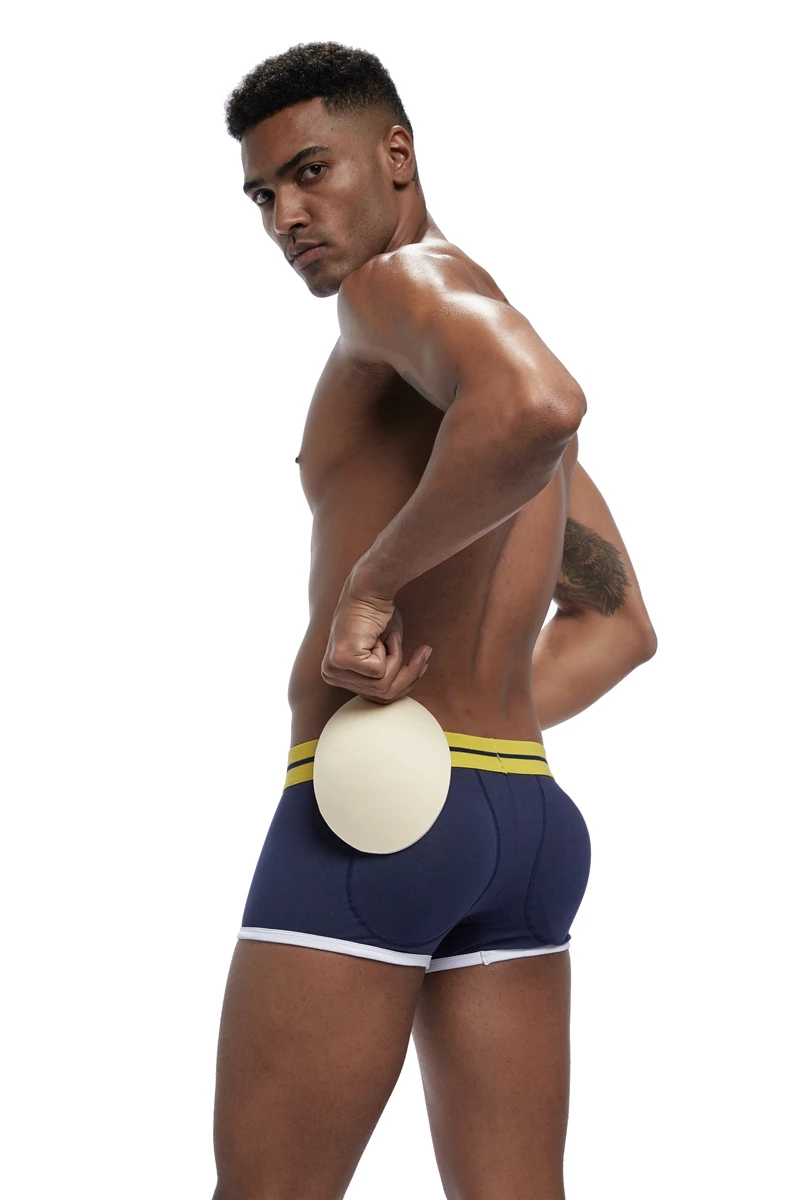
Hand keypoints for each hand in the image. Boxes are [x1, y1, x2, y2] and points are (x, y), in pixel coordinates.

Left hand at [320, 574, 431, 704]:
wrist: (370, 589)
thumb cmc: (378, 614)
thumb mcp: (389, 651)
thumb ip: (392, 672)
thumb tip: (412, 682)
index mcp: (337, 675)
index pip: (377, 696)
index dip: (405, 682)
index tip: (424, 663)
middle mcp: (330, 675)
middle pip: (382, 695)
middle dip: (408, 674)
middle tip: (424, 652)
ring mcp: (333, 669)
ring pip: (383, 685)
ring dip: (397, 658)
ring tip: (391, 637)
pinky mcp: (341, 660)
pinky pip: (379, 672)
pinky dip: (389, 651)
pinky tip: (379, 635)